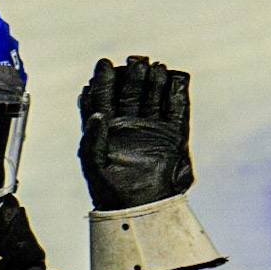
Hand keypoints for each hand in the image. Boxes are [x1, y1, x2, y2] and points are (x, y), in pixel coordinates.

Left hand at [78, 56, 193, 209]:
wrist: (137, 207)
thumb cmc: (108, 187)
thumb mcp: (93, 162)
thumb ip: (92, 138)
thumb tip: (97, 114)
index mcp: (106, 125)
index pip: (103, 96)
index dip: (103, 79)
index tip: (104, 65)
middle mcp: (128, 122)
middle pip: (130, 90)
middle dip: (132, 75)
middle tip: (134, 62)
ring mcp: (150, 126)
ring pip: (154, 95)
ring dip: (155, 81)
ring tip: (155, 67)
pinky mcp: (170, 134)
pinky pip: (177, 109)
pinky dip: (178, 93)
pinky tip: (176, 79)